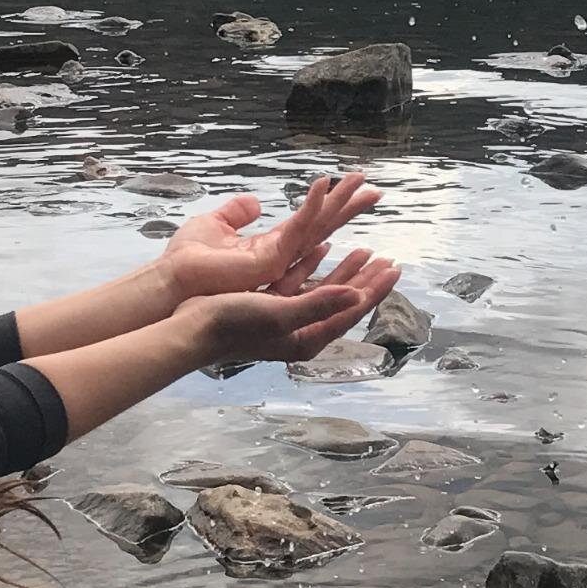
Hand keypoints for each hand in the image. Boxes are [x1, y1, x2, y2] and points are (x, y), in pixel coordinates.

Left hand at [160, 173, 385, 303]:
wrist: (174, 282)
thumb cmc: (189, 261)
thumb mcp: (214, 226)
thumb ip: (236, 214)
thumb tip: (252, 202)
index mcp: (271, 249)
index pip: (311, 226)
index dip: (332, 209)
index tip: (354, 193)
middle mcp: (282, 257)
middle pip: (324, 228)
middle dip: (350, 209)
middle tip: (376, 192)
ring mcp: (279, 261)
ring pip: (319, 228)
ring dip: (342, 205)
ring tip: (367, 187)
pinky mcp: (270, 259)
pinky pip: (296, 228)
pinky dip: (311, 206)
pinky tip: (325, 186)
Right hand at [179, 249, 401, 366]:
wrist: (191, 328)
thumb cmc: (234, 323)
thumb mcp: (281, 313)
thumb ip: (321, 304)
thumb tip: (357, 296)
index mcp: (308, 337)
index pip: (350, 311)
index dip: (374, 289)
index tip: (394, 268)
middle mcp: (300, 330)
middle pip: (342, 301)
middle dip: (366, 279)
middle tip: (388, 259)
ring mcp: (286, 319)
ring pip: (325, 290)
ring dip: (345, 270)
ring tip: (364, 251)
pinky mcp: (270, 306)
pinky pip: (302, 283)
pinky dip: (316, 266)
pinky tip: (324, 250)